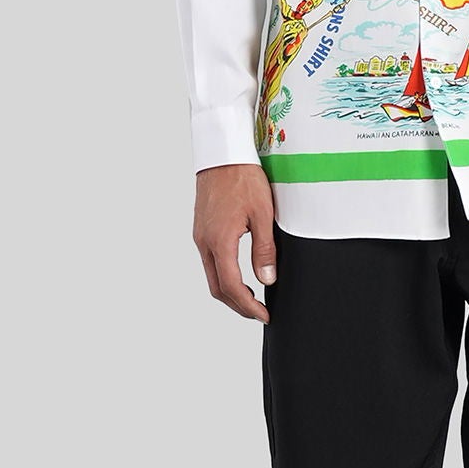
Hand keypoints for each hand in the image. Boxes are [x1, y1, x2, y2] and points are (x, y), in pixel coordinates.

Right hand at [192, 164, 277, 321]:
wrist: (222, 152)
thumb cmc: (243, 177)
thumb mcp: (263, 214)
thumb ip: (265, 250)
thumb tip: (267, 280)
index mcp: (220, 241)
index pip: (231, 287)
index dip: (247, 306)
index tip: (263, 315)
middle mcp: (204, 242)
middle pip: (217, 288)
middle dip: (237, 305)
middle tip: (258, 312)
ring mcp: (200, 236)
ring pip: (211, 276)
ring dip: (230, 292)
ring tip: (251, 297)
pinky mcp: (201, 229)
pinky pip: (209, 261)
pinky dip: (223, 276)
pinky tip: (239, 274)